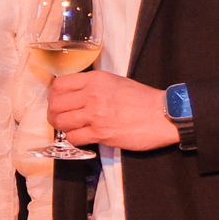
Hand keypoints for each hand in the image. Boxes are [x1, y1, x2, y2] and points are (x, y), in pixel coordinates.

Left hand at [49, 72, 176, 150]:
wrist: (165, 114)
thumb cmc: (143, 99)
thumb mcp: (115, 82)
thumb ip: (92, 86)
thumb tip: (74, 94)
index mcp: (95, 80)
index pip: (59, 85)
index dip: (54, 95)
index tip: (57, 102)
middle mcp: (92, 95)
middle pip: (55, 105)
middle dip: (54, 113)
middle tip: (59, 118)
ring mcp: (95, 114)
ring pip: (61, 122)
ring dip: (62, 127)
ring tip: (71, 128)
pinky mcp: (101, 133)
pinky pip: (74, 138)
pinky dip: (75, 139)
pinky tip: (82, 137)